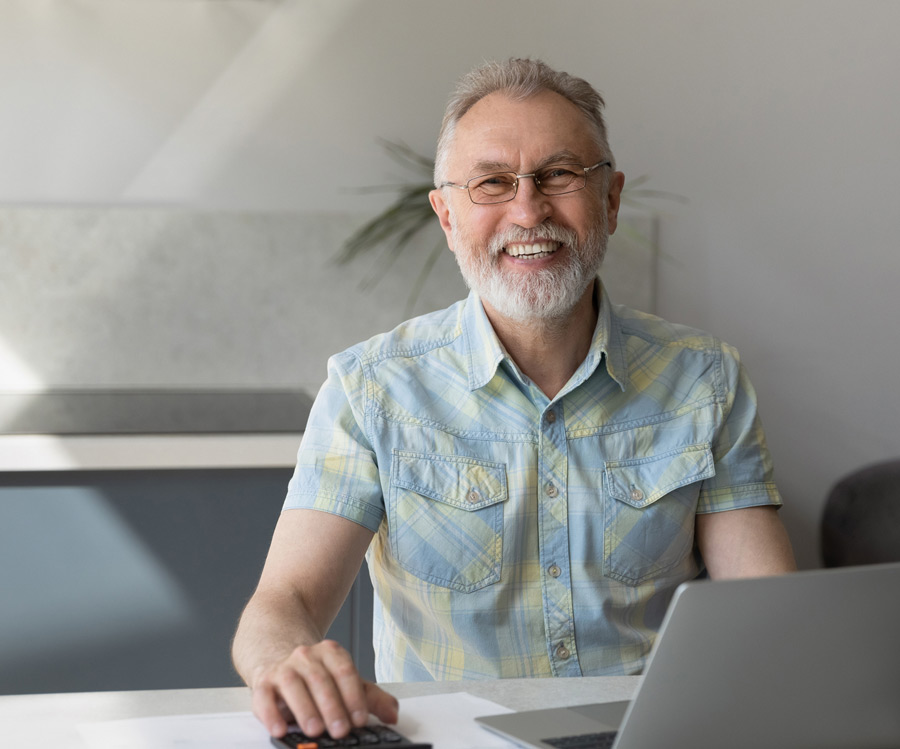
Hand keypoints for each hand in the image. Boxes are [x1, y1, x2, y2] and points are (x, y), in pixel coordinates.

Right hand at [250, 639, 398, 738]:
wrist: (277, 657)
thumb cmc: (316, 676)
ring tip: (314, 730)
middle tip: (340, 730)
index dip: (354, 696)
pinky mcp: (262, 682)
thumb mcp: (345, 682)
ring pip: (293, 685)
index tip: (360, 719)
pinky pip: (263, 696)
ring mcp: (284, 668)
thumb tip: (393, 715)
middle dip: (332, 707)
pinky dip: (270, 714)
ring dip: (305, 709)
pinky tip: (279, 729)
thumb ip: (370, 698)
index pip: (345, 672)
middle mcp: (306, 657)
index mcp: (331, 654)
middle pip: (320, 679)